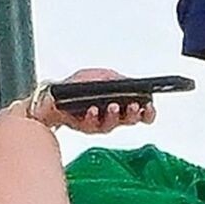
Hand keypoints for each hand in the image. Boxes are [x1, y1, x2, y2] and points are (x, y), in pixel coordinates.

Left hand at [29, 68, 155, 134]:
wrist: (55, 95)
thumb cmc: (80, 86)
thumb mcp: (101, 76)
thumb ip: (115, 79)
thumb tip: (126, 83)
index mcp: (122, 105)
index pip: (141, 113)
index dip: (148, 112)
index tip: (149, 106)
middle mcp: (113, 117)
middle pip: (130, 121)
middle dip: (133, 113)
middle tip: (133, 105)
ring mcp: (99, 124)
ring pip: (111, 125)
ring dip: (114, 116)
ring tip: (113, 106)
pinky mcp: (84, 127)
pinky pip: (90, 125)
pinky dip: (92, 117)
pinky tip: (92, 109)